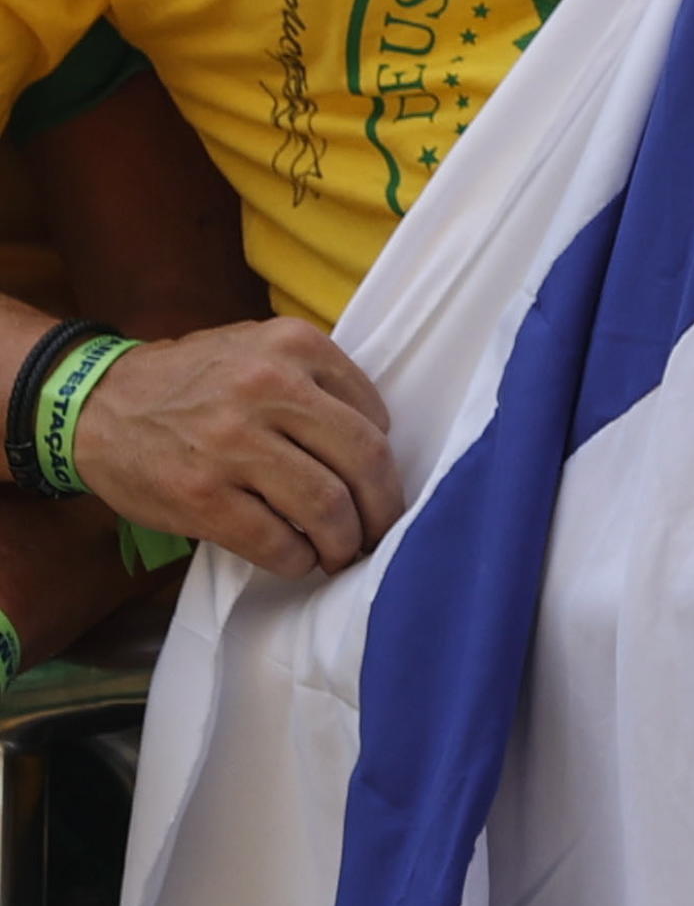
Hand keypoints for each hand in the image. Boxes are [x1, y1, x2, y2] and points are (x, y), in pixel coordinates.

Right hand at [69, 318, 401, 580]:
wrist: (95, 404)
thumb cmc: (190, 381)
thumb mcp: (258, 348)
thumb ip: (315, 381)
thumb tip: (376, 443)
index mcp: (294, 344)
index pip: (374, 416)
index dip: (385, 463)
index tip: (378, 487)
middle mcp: (270, 387)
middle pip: (363, 461)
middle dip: (383, 510)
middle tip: (380, 533)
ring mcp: (234, 443)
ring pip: (327, 507)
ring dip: (344, 543)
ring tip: (340, 553)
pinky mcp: (202, 496)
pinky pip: (276, 543)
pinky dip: (298, 561)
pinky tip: (296, 559)